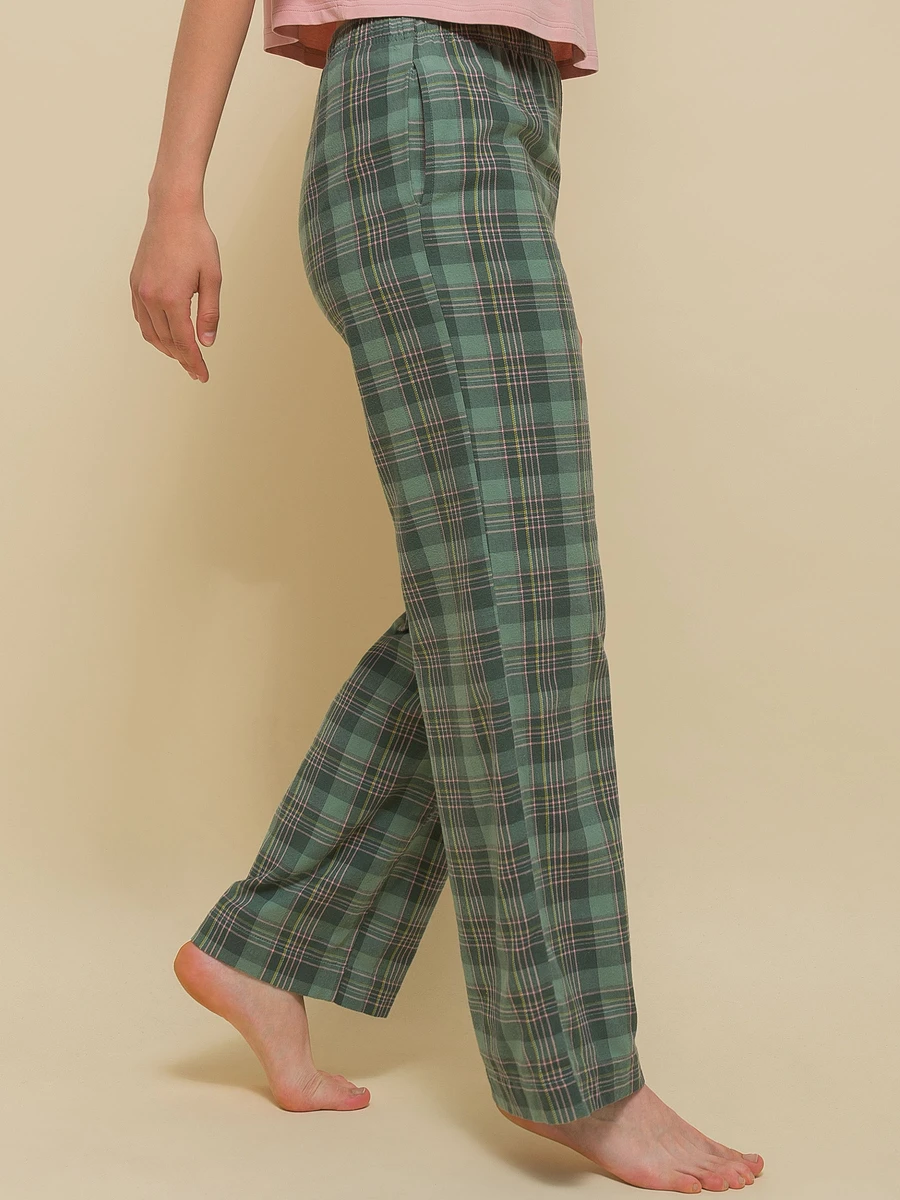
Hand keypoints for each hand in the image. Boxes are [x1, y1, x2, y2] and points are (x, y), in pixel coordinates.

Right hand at [130, 202, 220, 381]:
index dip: (194, 362)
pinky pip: (141, 318)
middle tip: (196, 370)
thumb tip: (206, 343)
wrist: (171, 211)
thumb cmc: (197, 241)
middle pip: (167, 342)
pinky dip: (153, 332)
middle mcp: (151, 297)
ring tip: (183, 356)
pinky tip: (165, 335)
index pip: (184, 342)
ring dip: (167, 348)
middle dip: (182, 359)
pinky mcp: (135, 283)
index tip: (203, 376)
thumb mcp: (212, 278)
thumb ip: (209, 314)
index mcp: (172, 298)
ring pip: (151, 333)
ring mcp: (140, 290)